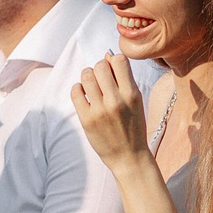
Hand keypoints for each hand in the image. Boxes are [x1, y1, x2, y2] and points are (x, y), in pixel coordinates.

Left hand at [70, 51, 153, 170]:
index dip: (113, 61)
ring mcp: (99, 110)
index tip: (112, 70)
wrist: (128, 157)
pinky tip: (84, 95)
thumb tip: (108, 55)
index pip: (119, 60)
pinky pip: (76, 91)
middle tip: (100, 79)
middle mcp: (116, 100)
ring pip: (86, 75)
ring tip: (91, 85)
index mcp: (132, 94)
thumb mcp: (136, 102)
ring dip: (87, 76)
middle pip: (100, 66)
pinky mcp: (86, 119)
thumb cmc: (133, 127)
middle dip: (99, 68)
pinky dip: (78, 88)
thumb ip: (124, 80)